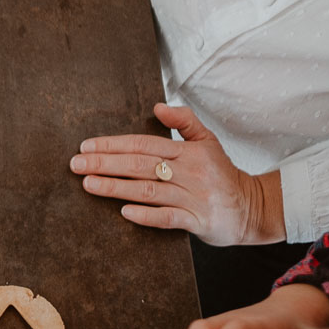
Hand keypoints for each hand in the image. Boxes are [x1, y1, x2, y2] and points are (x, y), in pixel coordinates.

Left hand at [71, 103, 284, 245]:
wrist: (253, 207)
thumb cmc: (223, 174)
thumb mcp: (208, 141)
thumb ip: (184, 121)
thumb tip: (158, 107)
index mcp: (188, 151)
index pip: (143, 144)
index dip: (113, 144)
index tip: (86, 147)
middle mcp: (190, 172)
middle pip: (140, 165)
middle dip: (105, 163)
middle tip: (75, 164)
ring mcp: (193, 197)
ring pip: (149, 190)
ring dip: (116, 187)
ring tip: (88, 184)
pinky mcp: (198, 221)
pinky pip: (168, 218)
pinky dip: (146, 215)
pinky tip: (124, 212)